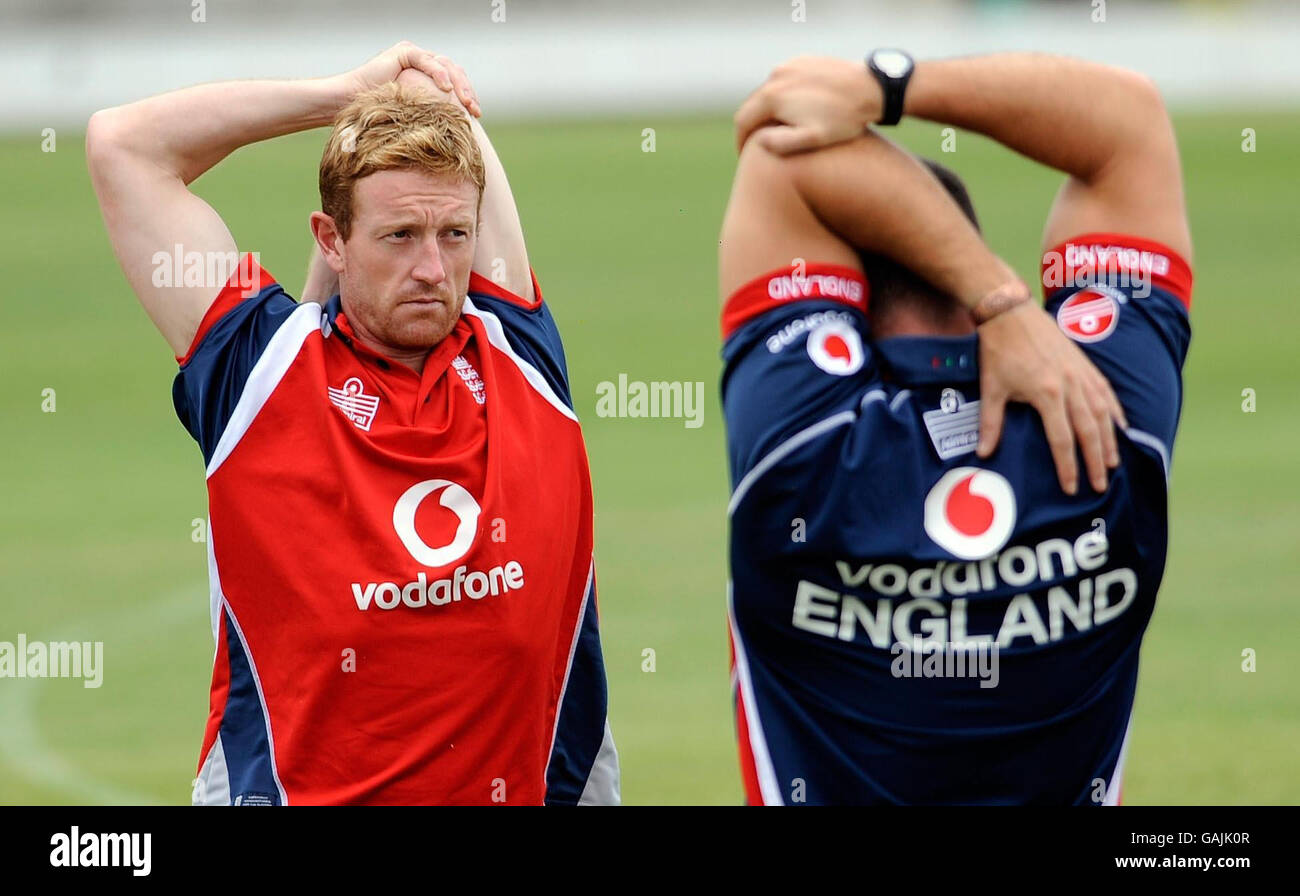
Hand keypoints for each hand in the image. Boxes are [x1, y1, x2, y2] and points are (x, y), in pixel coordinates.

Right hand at [336, 42, 480, 115]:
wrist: (350, 105)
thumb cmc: (379, 118)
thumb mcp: (414, 120)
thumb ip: (432, 118)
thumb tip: (458, 138)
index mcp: (426, 78)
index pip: (454, 83)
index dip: (467, 97)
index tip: (476, 116)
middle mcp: (422, 63)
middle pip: (454, 72)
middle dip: (467, 91)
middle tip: (475, 111)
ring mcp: (414, 55)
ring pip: (446, 65)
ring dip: (459, 84)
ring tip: (466, 102)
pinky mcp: (404, 52)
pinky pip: (427, 60)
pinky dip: (439, 74)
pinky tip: (446, 90)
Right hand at [734, 55, 879, 154]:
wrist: (871, 88)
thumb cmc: (843, 119)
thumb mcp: (812, 139)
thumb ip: (781, 143)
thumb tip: (758, 140)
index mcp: (773, 96)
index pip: (743, 120)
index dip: (741, 140)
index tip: (744, 155)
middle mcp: (776, 76)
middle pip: (753, 104)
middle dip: (752, 125)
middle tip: (756, 145)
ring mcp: (789, 65)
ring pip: (768, 92)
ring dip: (767, 110)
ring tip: (775, 129)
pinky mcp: (803, 61)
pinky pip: (784, 81)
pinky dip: (782, 96)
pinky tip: (793, 110)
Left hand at [976, 301, 1127, 494]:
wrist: (1010, 312)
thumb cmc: (998, 350)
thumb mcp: (991, 388)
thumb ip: (991, 423)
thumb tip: (984, 453)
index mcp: (1047, 394)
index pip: (1062, 439)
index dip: (1068, 466)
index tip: (1072, 487)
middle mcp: (1070, 385)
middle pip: (1089, 430)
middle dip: (1096, 461)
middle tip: (1100, 485)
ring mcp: (1080, 373)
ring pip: (1103, 413)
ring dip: (1110, 440)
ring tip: (1114, 464)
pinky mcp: (1084, 363)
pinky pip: (1106, 392)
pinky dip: (1115, 411)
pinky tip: (1121, 427)